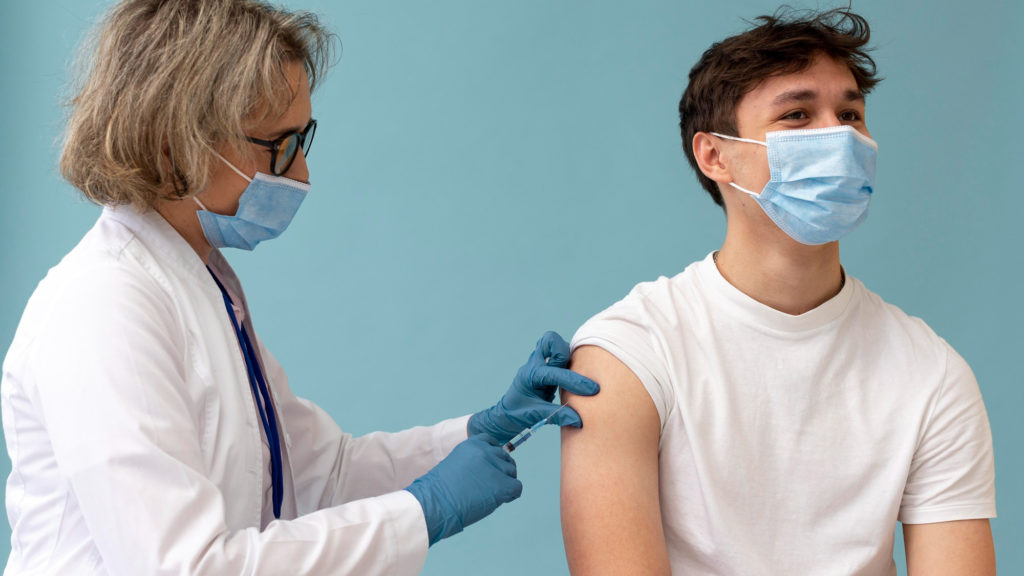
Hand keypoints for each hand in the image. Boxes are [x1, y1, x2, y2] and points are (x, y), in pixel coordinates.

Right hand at [405, 436, 521, 544]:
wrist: (433, 503)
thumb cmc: (440, 490)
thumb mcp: (456, 464)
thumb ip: (474, 461)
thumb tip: (493, 470)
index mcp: (473, 443)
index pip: (493, 443)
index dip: (493, 458)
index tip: (487, 470)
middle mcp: (486, 451)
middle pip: (505, 458)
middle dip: (499, 472)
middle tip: (485, 487)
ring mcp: (494, 467)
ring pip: (512, 473)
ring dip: (504, 484)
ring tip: (486, 495)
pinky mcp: (501, 485)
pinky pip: (517, 488)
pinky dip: (510, 496)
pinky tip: (496, 501)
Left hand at [468, 331, 599, 443]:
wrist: (507, 413)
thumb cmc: (518, 413)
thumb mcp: (536, 415)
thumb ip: (557, 416)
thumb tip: (579, 420)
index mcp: (531, 375)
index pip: (556, 373)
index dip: (576, 382)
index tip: (592, 391)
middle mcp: (534, 364)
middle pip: (550, 340)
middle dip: (564, 351)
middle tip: (574, 369)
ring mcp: (539, 362)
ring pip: (553, 342)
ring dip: (566, 352)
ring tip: (577, 370)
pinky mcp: (545, 365)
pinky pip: (556, 352)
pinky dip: (566, 358)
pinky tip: (574, 372)